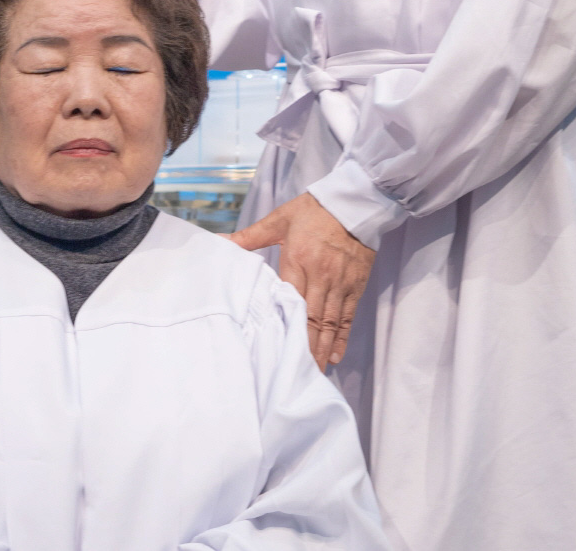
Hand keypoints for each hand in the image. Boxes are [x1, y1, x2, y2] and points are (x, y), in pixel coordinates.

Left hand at [230, 192, 376, 370]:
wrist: (352, 202)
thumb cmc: (312, 211)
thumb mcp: (278, 220)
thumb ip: (250, 236)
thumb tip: (220, 241)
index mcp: (298, 260)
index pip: (289, 298)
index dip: (285, 324)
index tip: (276, 347)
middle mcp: (320, 276)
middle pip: (311, 318)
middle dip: (305, 348)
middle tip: (295, 373)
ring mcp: (340, 283)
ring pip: (330, 322)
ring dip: (322, 349)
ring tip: (314, 372)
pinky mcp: (355, 286)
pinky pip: (348, 316)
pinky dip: (342, 337)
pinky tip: (335, 355)